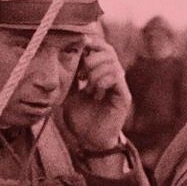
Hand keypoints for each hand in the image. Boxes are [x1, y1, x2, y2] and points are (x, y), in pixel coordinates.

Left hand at [63, 34, 130, 150]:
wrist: (90, 142)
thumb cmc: (81, 119)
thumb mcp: (69, 94)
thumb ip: (70, 76)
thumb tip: (63, 56)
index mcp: (101, 73)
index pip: (101, 48)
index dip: (91, 43)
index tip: (78, 48)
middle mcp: (113, 76)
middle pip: (109, 51)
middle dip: (92, 58)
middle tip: (81, 73)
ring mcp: (120, 86)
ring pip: (112, 63)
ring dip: (96, 72)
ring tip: (87, 87)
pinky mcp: (123, 96)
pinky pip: (116, 77)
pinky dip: (103, 80)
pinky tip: (95, 93)